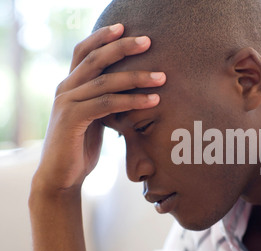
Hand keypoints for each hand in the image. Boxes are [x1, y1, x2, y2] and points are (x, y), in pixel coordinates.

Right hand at [33, 24, 165, 193]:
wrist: (62, 177)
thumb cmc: (81, 148)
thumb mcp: (94, 119)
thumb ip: (104, 102)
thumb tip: (130, 92)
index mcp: (70, 86)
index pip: (84, 53)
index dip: (102, 38)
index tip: (124, 27)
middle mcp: (65, 89)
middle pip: (95, 59)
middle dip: (122, 47)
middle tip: (148, 41)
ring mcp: (67, 103)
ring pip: (105, 81)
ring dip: (137, 77)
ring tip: (162, 77)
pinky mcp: (72, 119)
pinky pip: (107, 104)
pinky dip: (131, 100)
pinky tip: (153, 101)